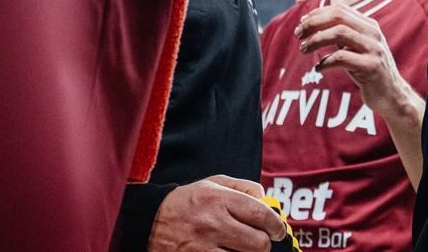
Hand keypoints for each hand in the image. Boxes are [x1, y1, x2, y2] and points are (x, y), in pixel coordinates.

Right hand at [149, 175, 284, 251]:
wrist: (149, 220)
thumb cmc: (188, 201)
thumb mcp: (214, 183)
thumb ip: (244, 188)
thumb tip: (267, 201)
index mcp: (219, 199)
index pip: (261, 215)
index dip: (276, 226)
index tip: (278, 231)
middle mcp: (212, 224)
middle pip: (257, 243)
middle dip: (265, 244)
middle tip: (262, 242)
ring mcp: (202, 247)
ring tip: (244, 248)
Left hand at [296, 4, 410, 118]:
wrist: (392, 94)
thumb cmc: (367, 70)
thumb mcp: (356, 48)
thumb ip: (341, 34)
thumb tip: (311, 20)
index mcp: (369, 25)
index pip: (340, 10)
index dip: (318, 13)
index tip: (302, 22)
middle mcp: (373, 33)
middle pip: (338, 17)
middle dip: (314, 23)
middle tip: (298, 34)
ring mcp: (373, 49)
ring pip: (339, 33)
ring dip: (316, 40)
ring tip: (303, 49)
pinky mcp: (371, 67)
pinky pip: (342, 58)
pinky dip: (325, 61)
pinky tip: (319, 68)